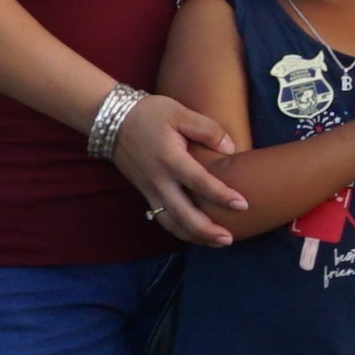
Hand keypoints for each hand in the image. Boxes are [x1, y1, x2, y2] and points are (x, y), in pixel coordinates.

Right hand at [106, 96, 253, 245]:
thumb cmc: (149, 114)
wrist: (111, 120)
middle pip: (182, 214)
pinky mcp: (144, 192)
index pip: (198, 182)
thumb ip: (207, 129)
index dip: (221, 195)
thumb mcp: (180, 112)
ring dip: (193, 235)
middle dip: (206, 230)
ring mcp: (149, 189)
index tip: (242, 204)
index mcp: (169, 159)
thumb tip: (231, 148)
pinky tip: (195, 233)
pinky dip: (178, 229)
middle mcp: (158, 180)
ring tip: (216, 242)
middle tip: (229, 238)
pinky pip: (161, 217)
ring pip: (170, 222)